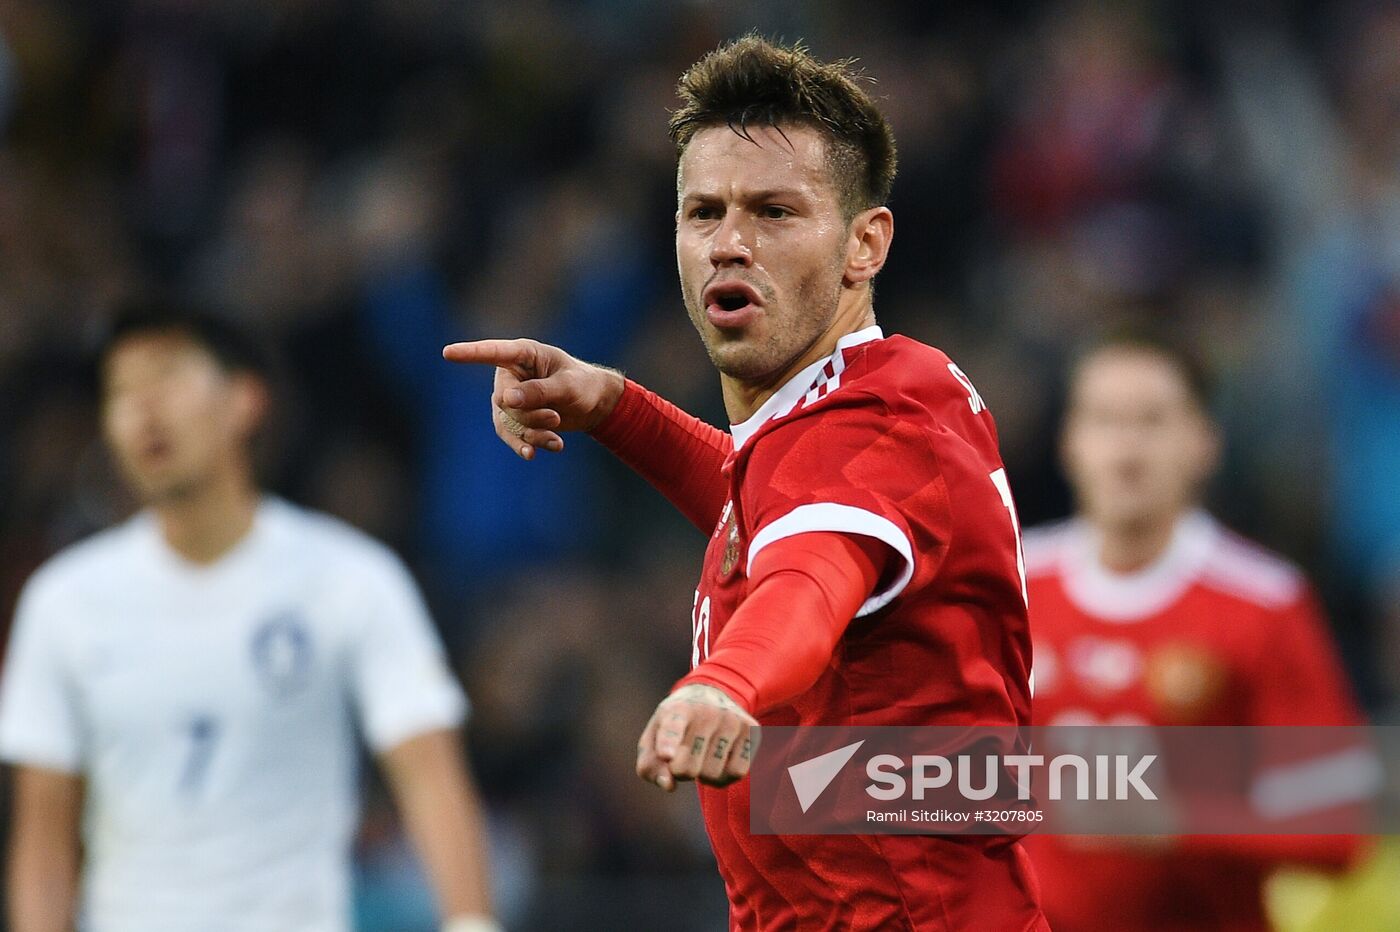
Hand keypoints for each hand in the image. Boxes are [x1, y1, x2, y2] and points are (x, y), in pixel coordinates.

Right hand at [442, 338, 624, 459]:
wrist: (594, 404)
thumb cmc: (583, 385)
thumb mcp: (567, 386)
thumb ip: (538, 391)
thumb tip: (505, 400)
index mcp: (523, 354)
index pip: (493, 352)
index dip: (470, 353)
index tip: (448, 353)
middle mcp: (511, 375)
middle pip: (503, 400)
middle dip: (529, 415)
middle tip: (555, 417)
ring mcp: (510, 398)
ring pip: (508, 422)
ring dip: (532, 432)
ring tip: (557, 436)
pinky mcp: (515, 418)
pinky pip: (513, 435)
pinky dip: (530, 444)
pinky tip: (553, 448)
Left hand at [636, 684, 758, 791]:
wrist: (712, 693)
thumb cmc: (676, 724)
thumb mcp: (654, 736)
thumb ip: (650, 765)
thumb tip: (668, 785)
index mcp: (677, 709)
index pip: (673, 727)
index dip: (668, 743)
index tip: (665, 754)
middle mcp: (706, 712)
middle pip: (688, 768)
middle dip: (681, 772)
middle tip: (683, 757)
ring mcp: (731, 720)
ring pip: (713, 774)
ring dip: (703, 776)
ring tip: (702, 757)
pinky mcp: (751, 730)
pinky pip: (737, 773)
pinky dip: (725, 777)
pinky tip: (719, 762)